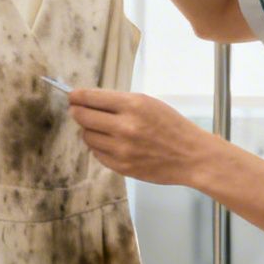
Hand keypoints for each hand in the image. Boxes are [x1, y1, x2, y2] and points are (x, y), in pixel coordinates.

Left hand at [67, 88, 214, 186]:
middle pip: (83, 117)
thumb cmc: (173, 127)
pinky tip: (110, 143)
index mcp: (133, 105)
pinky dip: (99, 147)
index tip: (72, 96)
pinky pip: (97, 154)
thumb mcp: (150, 104)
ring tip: (100, 128)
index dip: (77, 96)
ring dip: (89, 131)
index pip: (92, 98)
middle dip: (77, 112)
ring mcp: (122, 149)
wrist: (192, 156)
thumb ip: (120, 102)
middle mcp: (125, 127)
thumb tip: (89, 101)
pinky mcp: (122, 167)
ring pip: (87, 137)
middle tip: (77, 110)